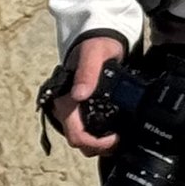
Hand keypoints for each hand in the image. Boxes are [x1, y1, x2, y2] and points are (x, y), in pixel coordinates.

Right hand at [53, 32, 129, 156]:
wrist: (100, 37)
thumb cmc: (96, 44)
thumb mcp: (94, 54)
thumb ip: (87, 73)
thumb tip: (79, 95)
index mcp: (65, 99)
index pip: (76, 135)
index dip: (95, 143)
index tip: (115, 138)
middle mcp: (66, 107)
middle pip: (79, 142)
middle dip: (99, 147)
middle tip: (119, 140)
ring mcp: (74, 109)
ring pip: (82, 138)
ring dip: (99, 144)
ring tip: (118, 137)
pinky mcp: (82, 108)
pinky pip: (88, 129)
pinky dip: (100, 135)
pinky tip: (114, 130)